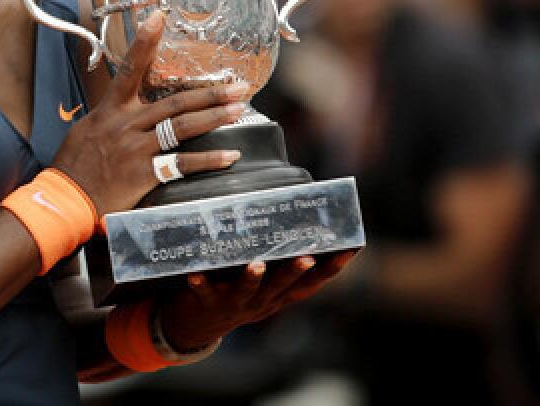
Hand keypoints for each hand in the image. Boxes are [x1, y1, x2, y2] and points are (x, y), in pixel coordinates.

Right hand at [52, 11, 247, 214]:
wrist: (66, 197)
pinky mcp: (144, 173)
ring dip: (214, 117)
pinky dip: (209, 159)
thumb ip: (110, 117)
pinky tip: (230, 156)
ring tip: (238, 110)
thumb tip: (125, 107)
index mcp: (110, 110)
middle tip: (237, 86)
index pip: (129, 68)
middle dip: (209, 92)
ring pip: (183, 126)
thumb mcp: (87, 130)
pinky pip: (182, 163)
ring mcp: (136, 148)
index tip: (159, 17)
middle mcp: (126, 124)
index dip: (144, 41)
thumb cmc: (74, 165)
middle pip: (174, 101)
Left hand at [158, 250, 359, 351]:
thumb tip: (291, 220)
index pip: (311, 284)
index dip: (331, 269)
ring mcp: (235, 304)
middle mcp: (261, 302)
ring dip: (252, 278)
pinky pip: (203, 293)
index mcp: (278, 296)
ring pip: (247, 292)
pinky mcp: (207, 303)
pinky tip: (195, 274)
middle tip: (307, 257)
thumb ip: (275, 260)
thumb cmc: (235, 292)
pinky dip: (200, 284)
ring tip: (257, 264)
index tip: (350, 250)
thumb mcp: (262, 284)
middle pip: (282, 287)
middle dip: (295, 272)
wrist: (197, 325)